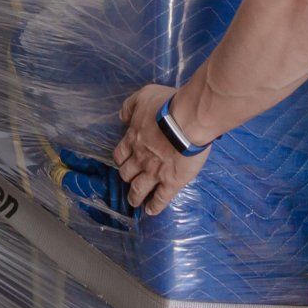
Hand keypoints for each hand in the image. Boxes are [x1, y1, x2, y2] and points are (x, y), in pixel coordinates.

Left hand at [112, 84, 208, 216]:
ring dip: (134, 197)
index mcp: (133, 139)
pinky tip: (151, 211)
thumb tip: (122, 117)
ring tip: (134, 202)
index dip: (121, 160)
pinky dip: (154, 207)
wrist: (187, 120)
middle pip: (126, 174)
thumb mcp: (144, 95)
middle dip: (126, 178)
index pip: (120, 155)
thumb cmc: (168, 105)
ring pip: (138, 190)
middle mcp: (140, 159)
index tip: (123, 163)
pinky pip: (160, 199)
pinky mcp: (171, 182)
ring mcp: (154, 173)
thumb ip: (130, 106)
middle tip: (129, 181)